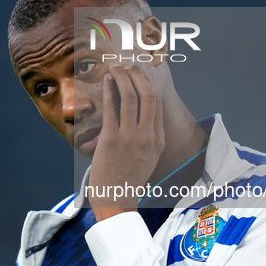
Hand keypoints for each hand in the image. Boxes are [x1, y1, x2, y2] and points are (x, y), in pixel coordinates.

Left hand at [88, 64, 164, 221]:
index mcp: (158, 139)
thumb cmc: (128, 177)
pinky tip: (107, 80)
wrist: (116, 199)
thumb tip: (140, 115)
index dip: (148, 84)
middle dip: (138, 75)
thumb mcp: (148, 156)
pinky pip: (112, 108)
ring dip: (122, 77)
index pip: (157, 104)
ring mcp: (130, 137)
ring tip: (115, 67)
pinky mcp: (112, 140)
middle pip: (148, 95)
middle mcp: (148, 136)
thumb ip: (148, 135)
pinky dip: (110, 90)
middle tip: (128, 66)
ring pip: (131, 97)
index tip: (138, 74)